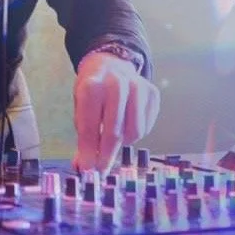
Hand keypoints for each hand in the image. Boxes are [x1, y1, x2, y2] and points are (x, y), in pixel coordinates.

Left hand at [72, 51, 158, 172]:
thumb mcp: (81, 109)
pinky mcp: (153, 92)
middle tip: (101, 170)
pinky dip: (136, 133)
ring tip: (114, 136)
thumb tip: (81, 167)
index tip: (87, 170)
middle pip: (114, 130)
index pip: (90, 125)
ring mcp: (138, 86)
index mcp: (92, 86)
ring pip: (135, 131)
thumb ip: (83, 138)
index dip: (88, 150)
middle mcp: (116, 83)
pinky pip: (147, 127)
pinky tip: (127, 124)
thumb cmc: (93, 93)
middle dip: (106, 154)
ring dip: (124, 142)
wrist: (110, 65)